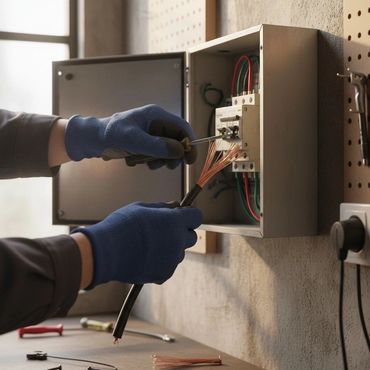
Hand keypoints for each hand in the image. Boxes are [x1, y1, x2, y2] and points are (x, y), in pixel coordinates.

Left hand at [65, 104, 195, 168]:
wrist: (92, 140)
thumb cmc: (111, 136)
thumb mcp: (134, 140)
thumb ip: (157, 146)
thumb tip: (180, 151)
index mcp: (156, 115)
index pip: (181, 127)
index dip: (189, 143)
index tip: (190, 160)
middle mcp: (156, 123)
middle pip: (176, 140)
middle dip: (172, 154)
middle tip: (167, 166)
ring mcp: (151, 133)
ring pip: (167, 149)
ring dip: (160, 160)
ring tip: (148, 165)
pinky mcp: (145, 142)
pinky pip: (156, 153)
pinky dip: (151, 160)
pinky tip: (139, 162)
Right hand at [73, 202, 201, 286]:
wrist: (105, 253)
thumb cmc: (121, 226)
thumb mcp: (141, 208)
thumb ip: (162, 207)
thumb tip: (175, 206)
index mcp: (174, 221)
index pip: (196, 216)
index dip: (189, 215)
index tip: (183, 215)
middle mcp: (177, 240)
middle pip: (191, 236)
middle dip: (182, 232)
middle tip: (164, 230)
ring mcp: (172, 259)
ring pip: (180, 252)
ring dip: (171, 248)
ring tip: (149, 245)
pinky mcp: (164, 274)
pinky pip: (169, 265)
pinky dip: (162, 262)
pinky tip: (145, 256)